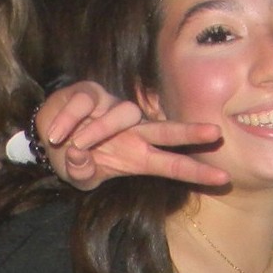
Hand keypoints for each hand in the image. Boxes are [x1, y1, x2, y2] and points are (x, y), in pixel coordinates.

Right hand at [37, 81, 226, 190]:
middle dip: (190, 132)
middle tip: (215, 133)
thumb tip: (79, 156)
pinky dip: (69, 121)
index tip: (224, 179)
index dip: (197, 171)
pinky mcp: (92, 93)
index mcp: (138, 156)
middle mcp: (134, 132)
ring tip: (73, 145)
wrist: (47, 135)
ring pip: (121, 115)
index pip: (173, 164)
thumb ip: (82, 173)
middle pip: (167, 130)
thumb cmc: (75, 158)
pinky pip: (84, 105)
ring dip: (96, 132)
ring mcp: (115, 110)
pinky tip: (56, 133)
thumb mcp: (79, 176)